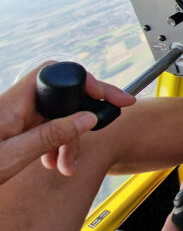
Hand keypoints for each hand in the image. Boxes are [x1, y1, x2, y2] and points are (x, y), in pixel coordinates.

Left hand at [0, 61, 135, 183]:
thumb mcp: (14, 155)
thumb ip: (52, 134)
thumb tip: (88, 116)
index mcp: (14, 101)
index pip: (59, 75)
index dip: (88, 82)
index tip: (111, 97)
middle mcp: (17, 103)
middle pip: (63, 96)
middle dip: (84, 115)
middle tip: (110, 120)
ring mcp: (17, 114)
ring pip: (57, 114)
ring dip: (70, 137)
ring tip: (68, 164)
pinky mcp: (17, 127)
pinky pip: (46, 126)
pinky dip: (57, 141)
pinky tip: (55, 160)